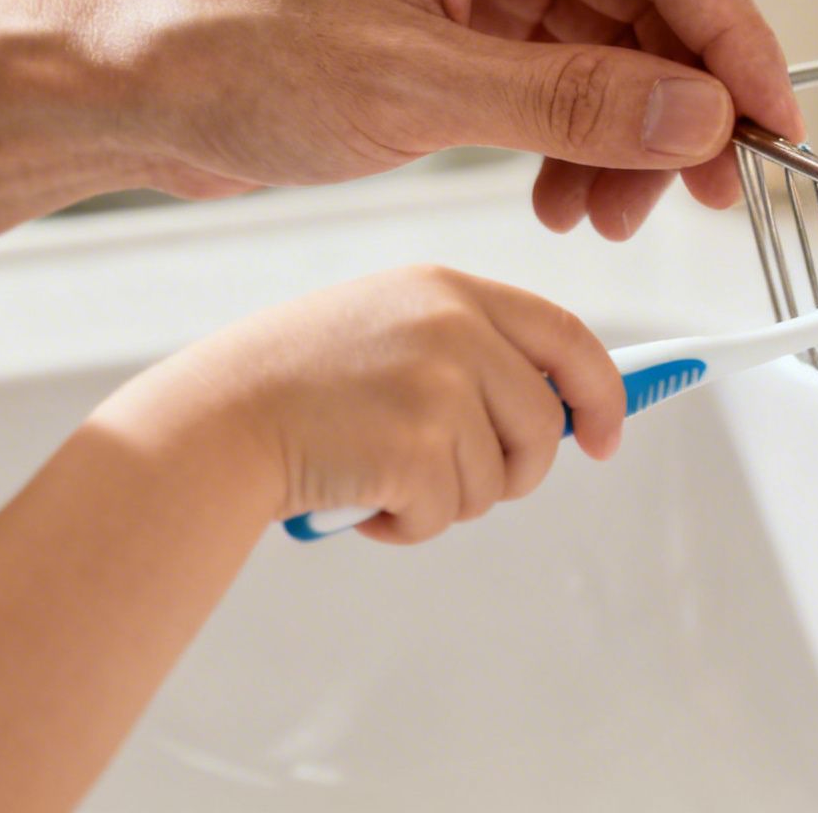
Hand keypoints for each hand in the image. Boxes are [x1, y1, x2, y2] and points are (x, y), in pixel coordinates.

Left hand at [71, 0, 805, 239]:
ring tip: (607, 215)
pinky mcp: (451, 11)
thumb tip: (699, 116)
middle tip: (696, 193)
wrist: (119, 84)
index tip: (772, 123)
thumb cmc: (226, 53)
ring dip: (624, 133)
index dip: (732, 37)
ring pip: (605, 41)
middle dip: (675, 101)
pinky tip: (564, 195)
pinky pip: (553, 70)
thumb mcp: (417, 88)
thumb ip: (572, 101)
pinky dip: (573, 136)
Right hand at [87, 265, 625, 542]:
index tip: (604, 437)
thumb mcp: (387, 334)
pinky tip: (356, 497)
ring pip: (497, 481)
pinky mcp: (416, 445)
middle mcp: (453, 326)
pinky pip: (447, 516)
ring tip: (377, 476)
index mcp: (447, 290)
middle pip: (544, 425)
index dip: (601, 392)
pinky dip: (406, 526)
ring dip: (445, 501)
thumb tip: (557, 412)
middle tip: (453, 485)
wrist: (213, 421)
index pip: (566, 336)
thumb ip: (467, 353)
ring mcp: (438, 384)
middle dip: (516, 474)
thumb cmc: (294, 389)